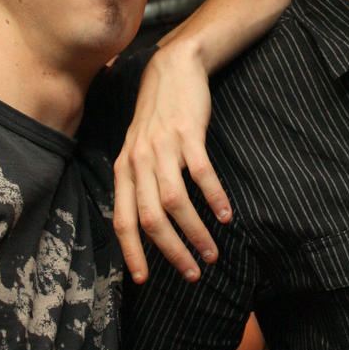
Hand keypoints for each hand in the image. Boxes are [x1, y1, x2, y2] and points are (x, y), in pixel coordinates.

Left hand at [113, 42, 231, 283]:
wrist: (173, 69)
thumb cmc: (158, 118)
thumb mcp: (138, 151)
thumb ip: (138, 184)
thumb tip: (146, 228)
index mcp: (124, 170)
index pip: (122, 220)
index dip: (132, 253)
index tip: (144, 280)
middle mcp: (138, 161)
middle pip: (150, 219)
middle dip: (171, 252)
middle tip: (192, 274)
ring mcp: (162, 148)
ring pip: (174, 202)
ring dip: (195, 232)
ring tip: (212, 253)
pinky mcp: (188, 134)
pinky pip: (200, 173)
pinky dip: (213, 198)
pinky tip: (226, 215)